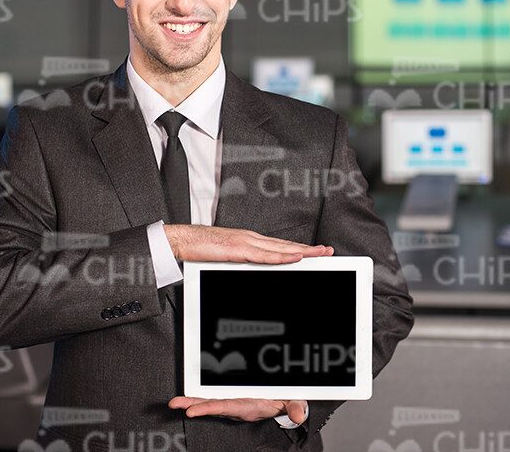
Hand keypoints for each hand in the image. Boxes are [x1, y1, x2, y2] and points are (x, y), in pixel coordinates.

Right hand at [163, 224, 332, 263]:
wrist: (182, 240)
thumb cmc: (200, 249)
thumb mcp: (226, 257)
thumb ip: (242, 262)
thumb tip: (253, 269)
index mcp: (250, 241)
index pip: (281, 246)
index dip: (300, 249)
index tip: (316, 252)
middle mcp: (252, 239)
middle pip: (286, 246)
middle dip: (308, 250)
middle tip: (328, 251)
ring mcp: (246, 243)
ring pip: (280, 249)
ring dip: (303, 252)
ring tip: (320, 254)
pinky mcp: (238, 249)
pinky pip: (264, 256)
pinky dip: (282, 258)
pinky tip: (295, 259)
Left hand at [168, 397, 307, 423]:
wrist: (284, 404)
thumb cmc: (285, 402)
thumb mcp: (293, 403)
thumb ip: (295, 408)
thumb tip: (299, 416)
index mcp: (249, 407)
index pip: (226, 408)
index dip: (208, 409)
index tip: (192, 411)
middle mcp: (237, 407)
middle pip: (211, 406)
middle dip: (193, 405)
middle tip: (175, 405)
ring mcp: (232, 403)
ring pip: (209, 402)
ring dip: (191, 402)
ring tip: (175, 403)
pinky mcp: (231, 399)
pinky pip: (212, 399)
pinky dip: (198, 399)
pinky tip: (186, 399)